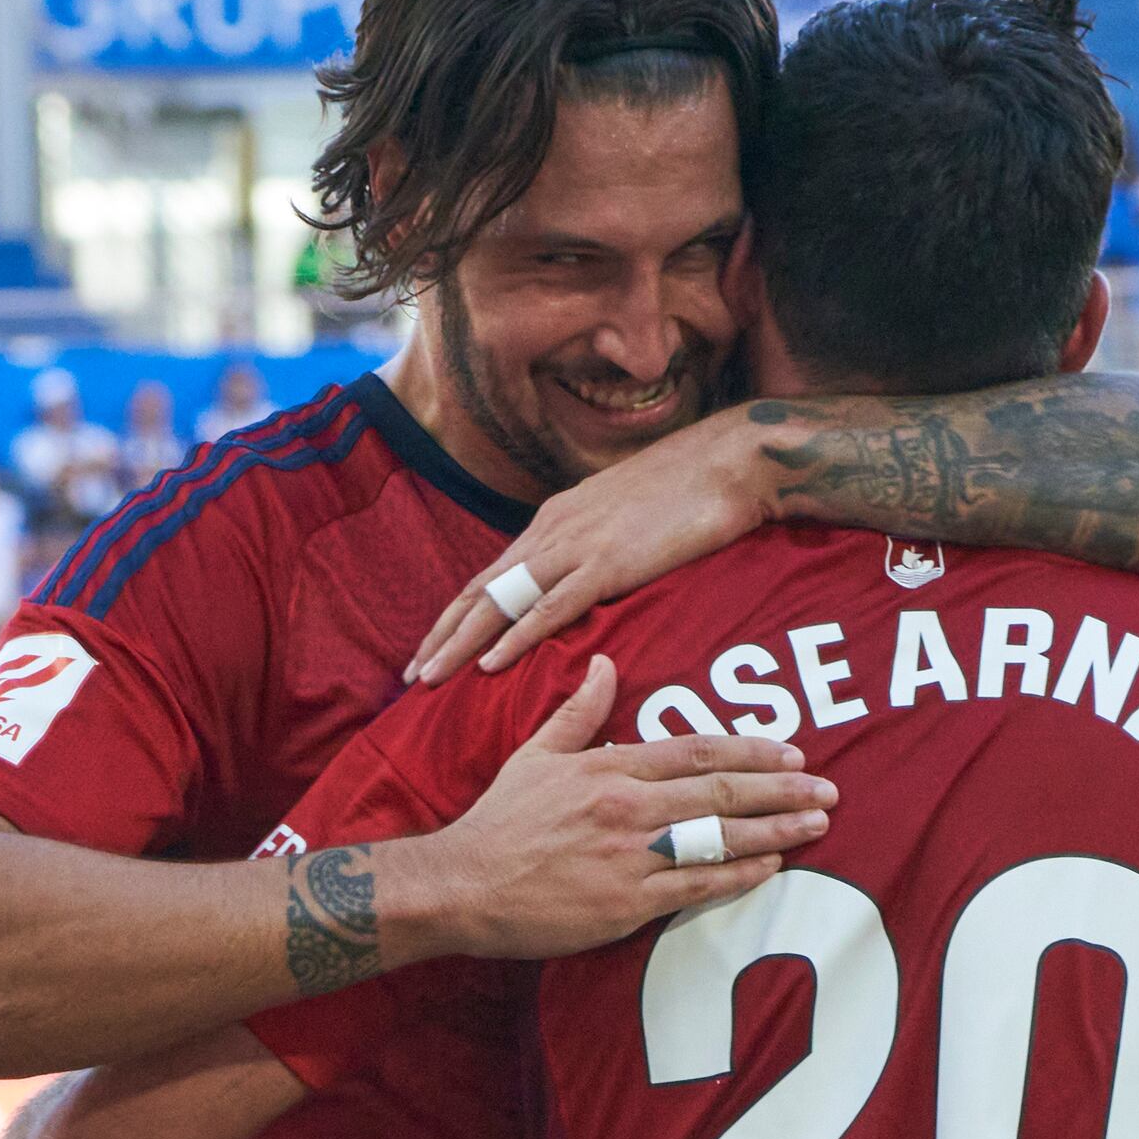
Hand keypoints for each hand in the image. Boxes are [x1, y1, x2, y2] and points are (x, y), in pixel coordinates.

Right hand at [397, 662, 834, 959]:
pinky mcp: (626, 903)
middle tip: (830, 789)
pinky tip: (773, 867)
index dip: (751, 752)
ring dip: (777, 831)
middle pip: (721, 793)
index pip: (696, 753)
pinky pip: (696, 886)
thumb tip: (601, 663)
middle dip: (783, 790)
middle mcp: (627, 807)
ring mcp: (630, 856)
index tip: (793, 753)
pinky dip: (739, 876)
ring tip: (818, 825)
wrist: (460, 885)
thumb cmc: (498, 823)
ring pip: (719, 839)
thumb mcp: (533, 756)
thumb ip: (577, 712)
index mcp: (608, 768)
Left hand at [410, 410, 768, 680]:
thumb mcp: (621, 517)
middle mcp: (552, 533)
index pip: (489, 577)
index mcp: (553, 522)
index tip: (429, 650)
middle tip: (410, 677)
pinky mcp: (608, 563)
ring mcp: (577, 546)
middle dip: (441, 635)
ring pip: (501, 602)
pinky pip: (551, 606)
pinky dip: (516, 636)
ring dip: (461, 642)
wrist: (728, 461)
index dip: (455, 616)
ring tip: (431, 678)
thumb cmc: (686, 489)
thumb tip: (580, 578)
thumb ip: (592, 546)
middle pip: (480, 591)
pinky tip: (490, 663)